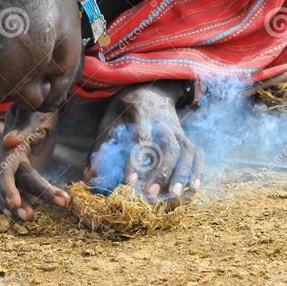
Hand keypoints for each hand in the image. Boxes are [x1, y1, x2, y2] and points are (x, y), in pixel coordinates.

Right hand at [0, 106, 68, 220]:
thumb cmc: (35, 115)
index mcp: (10, 150)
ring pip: (2, 193)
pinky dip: (6, 205)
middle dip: (16, 204)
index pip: (5, 173)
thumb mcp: (32, 117)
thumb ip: (23, 129)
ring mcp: (6, 170)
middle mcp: (5, 162)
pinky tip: (17, 214)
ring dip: (12, 208)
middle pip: (8, 186)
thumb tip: (9, 140)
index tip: (14, 203)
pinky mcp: (12, 176)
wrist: (32, 112)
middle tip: (29, 217)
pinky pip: (3, 194)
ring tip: (29, 218)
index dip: (8, 189)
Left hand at [84, 84, 203, 198]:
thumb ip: (101, 149)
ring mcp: (178, 128)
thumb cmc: (125, 110)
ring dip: (181, 174)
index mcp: (140, 113)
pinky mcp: (186, 136)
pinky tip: (193, 189)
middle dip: (161, 172)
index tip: (130, 183)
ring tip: (173, 196)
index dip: (136, 162)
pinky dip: (198, 170)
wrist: (149, 89)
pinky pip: (197, 153)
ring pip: (186, 151)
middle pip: (168, 147)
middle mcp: (163, 121)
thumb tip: (89, 177)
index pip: (141, 139)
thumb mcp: (109, 122)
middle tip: (150, 194)